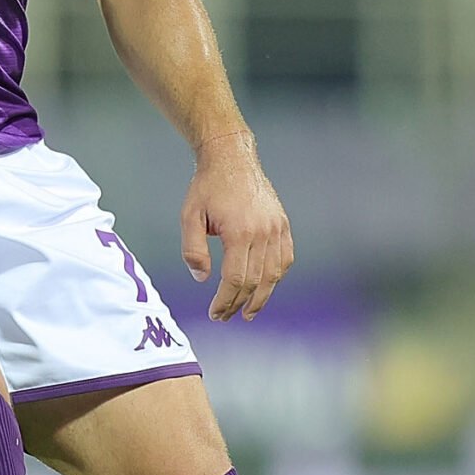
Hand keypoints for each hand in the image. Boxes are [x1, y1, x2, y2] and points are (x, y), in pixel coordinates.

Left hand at [180, 132, 292, 322]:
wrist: (232, 158)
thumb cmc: (207, 187)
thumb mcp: (189, 216)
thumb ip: (193, 250)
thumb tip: (202, 278)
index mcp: (240, 232)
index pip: (235, 279)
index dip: (225, 301)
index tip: (215, 313)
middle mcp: (263, 232)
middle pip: (254, 281)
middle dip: (239, 304)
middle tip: (224, 316)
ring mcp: (277, 228)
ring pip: (274, 274)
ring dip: (261, 297)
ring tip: (248, 312)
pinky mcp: (283, 224)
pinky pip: (285, 258)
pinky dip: (276, 276)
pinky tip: (265, 287)